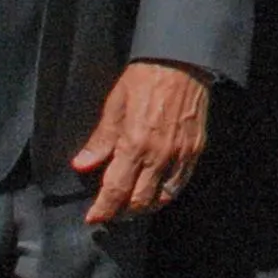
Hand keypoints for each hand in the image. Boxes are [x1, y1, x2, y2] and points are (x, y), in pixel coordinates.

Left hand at [71, 59, 210, 224]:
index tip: (94, 218)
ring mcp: (180, 154)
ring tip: (132, 205)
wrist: (181, 60)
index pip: (115, 190)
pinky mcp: (195, 150)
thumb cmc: (145, 77)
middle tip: (111, 212)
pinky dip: (167, 194)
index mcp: (134, 143)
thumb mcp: (115, 103)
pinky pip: (180, 183)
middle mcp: (159, 155)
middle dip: (122, 212)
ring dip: (145, 207)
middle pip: (139, 201)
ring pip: (162, 198)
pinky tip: (157, 191)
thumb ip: (100, 139)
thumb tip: (82, 164)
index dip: (103, 209)